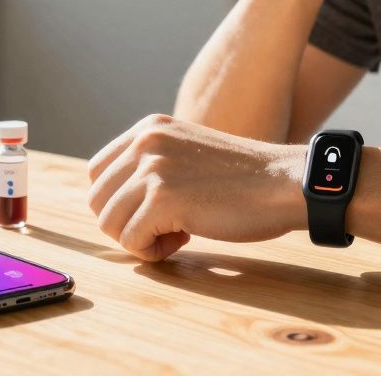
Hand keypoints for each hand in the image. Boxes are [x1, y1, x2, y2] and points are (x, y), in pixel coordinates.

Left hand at [86, 114, 304, 261]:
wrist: (282, 183)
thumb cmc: (244, 180)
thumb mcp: (188, 154)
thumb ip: (154, 165)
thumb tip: (114, 203)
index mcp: (150, 128)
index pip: (98, 171)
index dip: (119, 201)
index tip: (154, 210)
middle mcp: (145, 141)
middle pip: (97, 199)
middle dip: (125, 223)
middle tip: (165, 226)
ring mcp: (152, 168)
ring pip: (108, 223)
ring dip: (138, 239)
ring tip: (176, 233)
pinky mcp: (162, 198)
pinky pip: (130, 241)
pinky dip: (152, 252)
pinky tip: (184, 240)